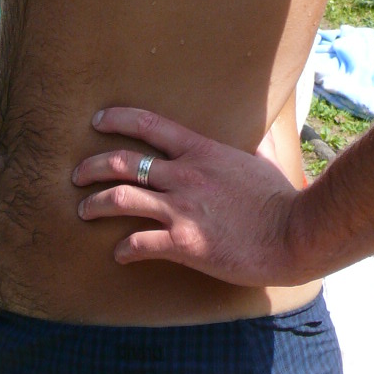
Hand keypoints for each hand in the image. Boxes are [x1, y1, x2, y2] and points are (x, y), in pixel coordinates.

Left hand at [71, 107, 309, 286]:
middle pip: (122, 161)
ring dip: (94, 204)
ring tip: (83, 210)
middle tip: (78, 174)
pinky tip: (119, 254)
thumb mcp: (263, 160)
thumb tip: (262, 131)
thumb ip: (253, 144)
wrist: (295, 234)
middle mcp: (185, 175)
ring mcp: (182, 209)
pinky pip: (139, 243)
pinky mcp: (184, 243)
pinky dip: (123, 249)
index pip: (149, 125)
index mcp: (201, 151)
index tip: (97, 120)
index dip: (117, 119)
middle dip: (92, 166)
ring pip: (119, 198)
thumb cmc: (282, 199)